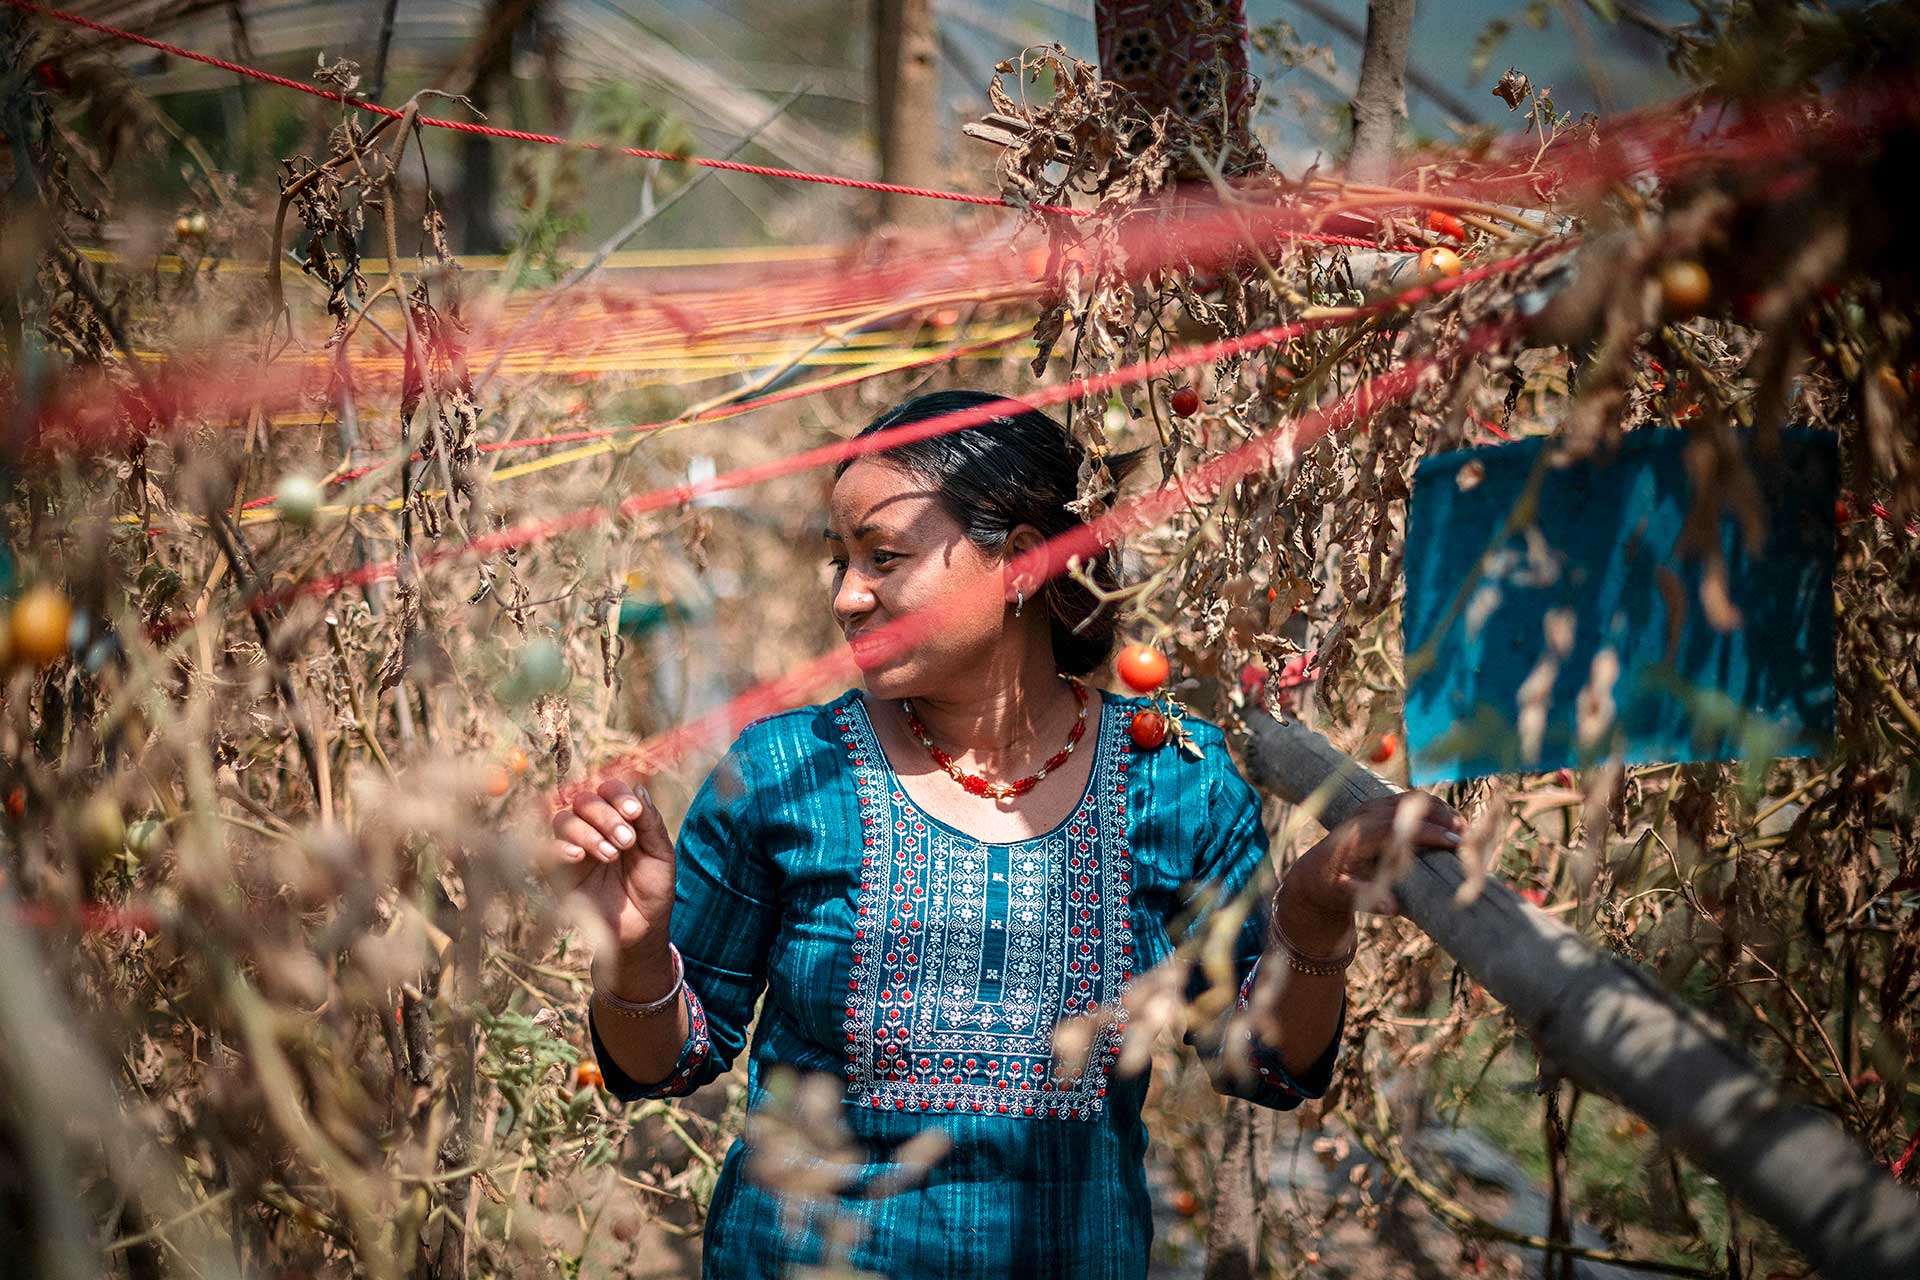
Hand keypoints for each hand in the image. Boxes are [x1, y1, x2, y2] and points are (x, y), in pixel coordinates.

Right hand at [544, 777, 676, 961]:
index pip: (608, 789)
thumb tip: (639, 788)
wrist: (643, 930)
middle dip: (606, 815)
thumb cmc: (653, 888)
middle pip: (584, 800)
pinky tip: (579, 857)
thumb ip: (650, 822)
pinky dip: (559, 848)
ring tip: (611, 855)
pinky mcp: (558, 874)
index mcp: (618, 817)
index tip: (634, 813)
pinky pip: (544, 851)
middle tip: (626, 841)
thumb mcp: (660, 854)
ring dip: (587, 832)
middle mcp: (593, 828)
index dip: (618, 794)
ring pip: (563, 820)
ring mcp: (574, 849)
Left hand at [1277, 792, 1462, 936]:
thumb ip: (1367, 899)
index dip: (1429, 833)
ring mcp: (1372, 806)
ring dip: (1442, 811)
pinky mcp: (1379, 805)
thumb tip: (1392, 907)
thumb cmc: (1332, 888)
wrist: (1315, 873)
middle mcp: (1364, 815)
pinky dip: (1435, 809)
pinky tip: (1452, 824)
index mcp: (1358, 835)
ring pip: (1414, 798)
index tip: (1456, 843)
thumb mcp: (1344, 896)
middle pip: (1411, 805)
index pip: (1398, 827)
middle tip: (1471, 837)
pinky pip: (1412, 799)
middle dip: (1443, 818)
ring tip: (1466, 831)